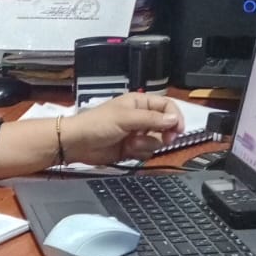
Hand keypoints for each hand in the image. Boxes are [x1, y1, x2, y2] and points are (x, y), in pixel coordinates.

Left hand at [62, 93, 183, 165]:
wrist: (77, 144)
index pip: (167, 106)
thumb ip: (151, 119)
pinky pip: (146, 152)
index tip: (179, 129)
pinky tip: (127, 150)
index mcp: (139, 103)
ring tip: (131, 143)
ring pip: (156, 141)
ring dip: (146, 144)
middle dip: (164, 134)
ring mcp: (136, 134)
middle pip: (165, 125)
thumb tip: (173, 119)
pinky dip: (139, 153)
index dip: (175, 117)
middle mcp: (141, 117)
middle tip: (165, 139)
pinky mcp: (131, 148)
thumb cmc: (97, 124)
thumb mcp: (125, 118)